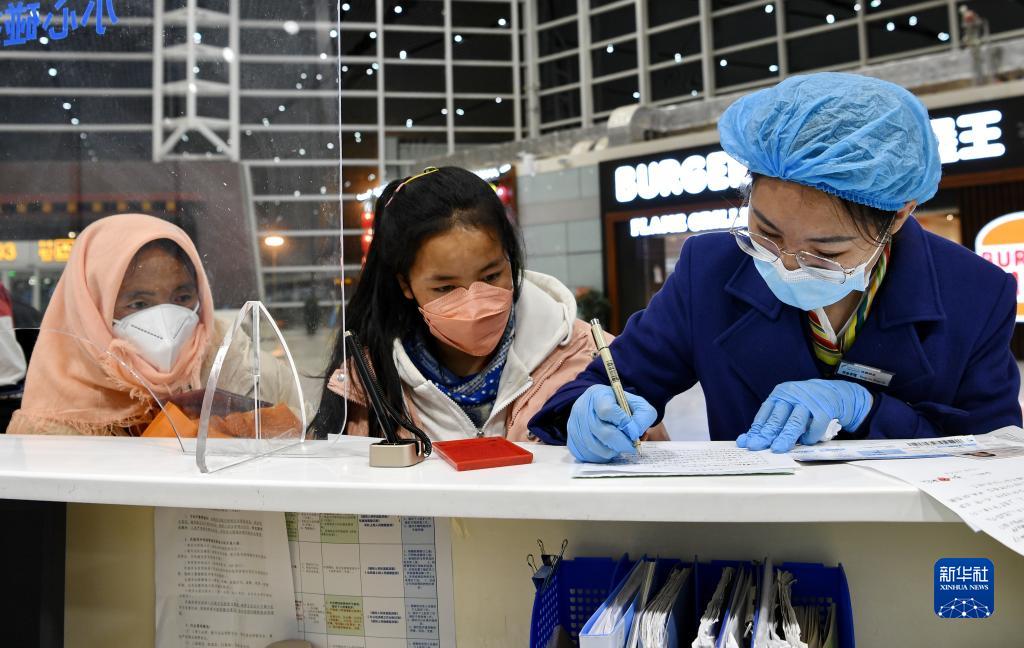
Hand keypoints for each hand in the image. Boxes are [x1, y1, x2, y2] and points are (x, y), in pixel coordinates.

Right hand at [567, 385, 657, 462]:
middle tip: (631, 446)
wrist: (598, 407)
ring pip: (596, 446)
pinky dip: (601, 456)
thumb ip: (642, 415)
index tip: (634, 431)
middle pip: (603, 433)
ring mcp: (574, 425)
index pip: (608, 411)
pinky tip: (608, 449)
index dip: (624, 424)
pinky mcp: (571, 440)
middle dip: (622, 443)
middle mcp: (582, 409)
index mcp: (597, 395)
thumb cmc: (618, 406)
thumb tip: (635, 432)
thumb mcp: (635, 403)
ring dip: (612, 451)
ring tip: (619, 446)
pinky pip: (587, 455)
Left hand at [737, 379, 872, 452]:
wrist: (836, 393)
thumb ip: (773, 421)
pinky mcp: (825, 409)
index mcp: (780, 394)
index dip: (756, 429)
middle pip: (777, 418)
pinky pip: (816, 425)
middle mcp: (793, 395)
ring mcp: (809, 401)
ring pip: (794, 421)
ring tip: (778, 449)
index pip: (765, 413)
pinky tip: (805, 442)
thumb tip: (749, 440)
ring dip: (785, 437)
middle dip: (767, 434)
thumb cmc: (806, 403)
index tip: (747, 442)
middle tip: (757, 446)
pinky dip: (810, 436)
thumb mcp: (788, 406)